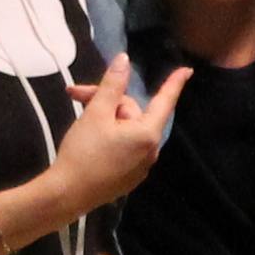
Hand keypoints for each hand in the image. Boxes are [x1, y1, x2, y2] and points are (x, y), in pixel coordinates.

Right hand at [48, 56, 188, 214]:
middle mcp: (150, 151)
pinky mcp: (127, 178)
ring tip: (80, 118)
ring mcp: (140, 167)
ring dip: (105, 118)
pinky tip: (88, 139)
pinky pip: (124, 148)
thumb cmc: (83, 152)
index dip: (174, 83)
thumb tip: (124, 60)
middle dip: (107, 101)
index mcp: (147, 133)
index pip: (164, 101)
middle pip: (132, 113)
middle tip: (76, 96)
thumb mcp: (96, 113)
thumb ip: (112, 85)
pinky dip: (109, 137)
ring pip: (126, 130)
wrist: (66, 194)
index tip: (187, 70)